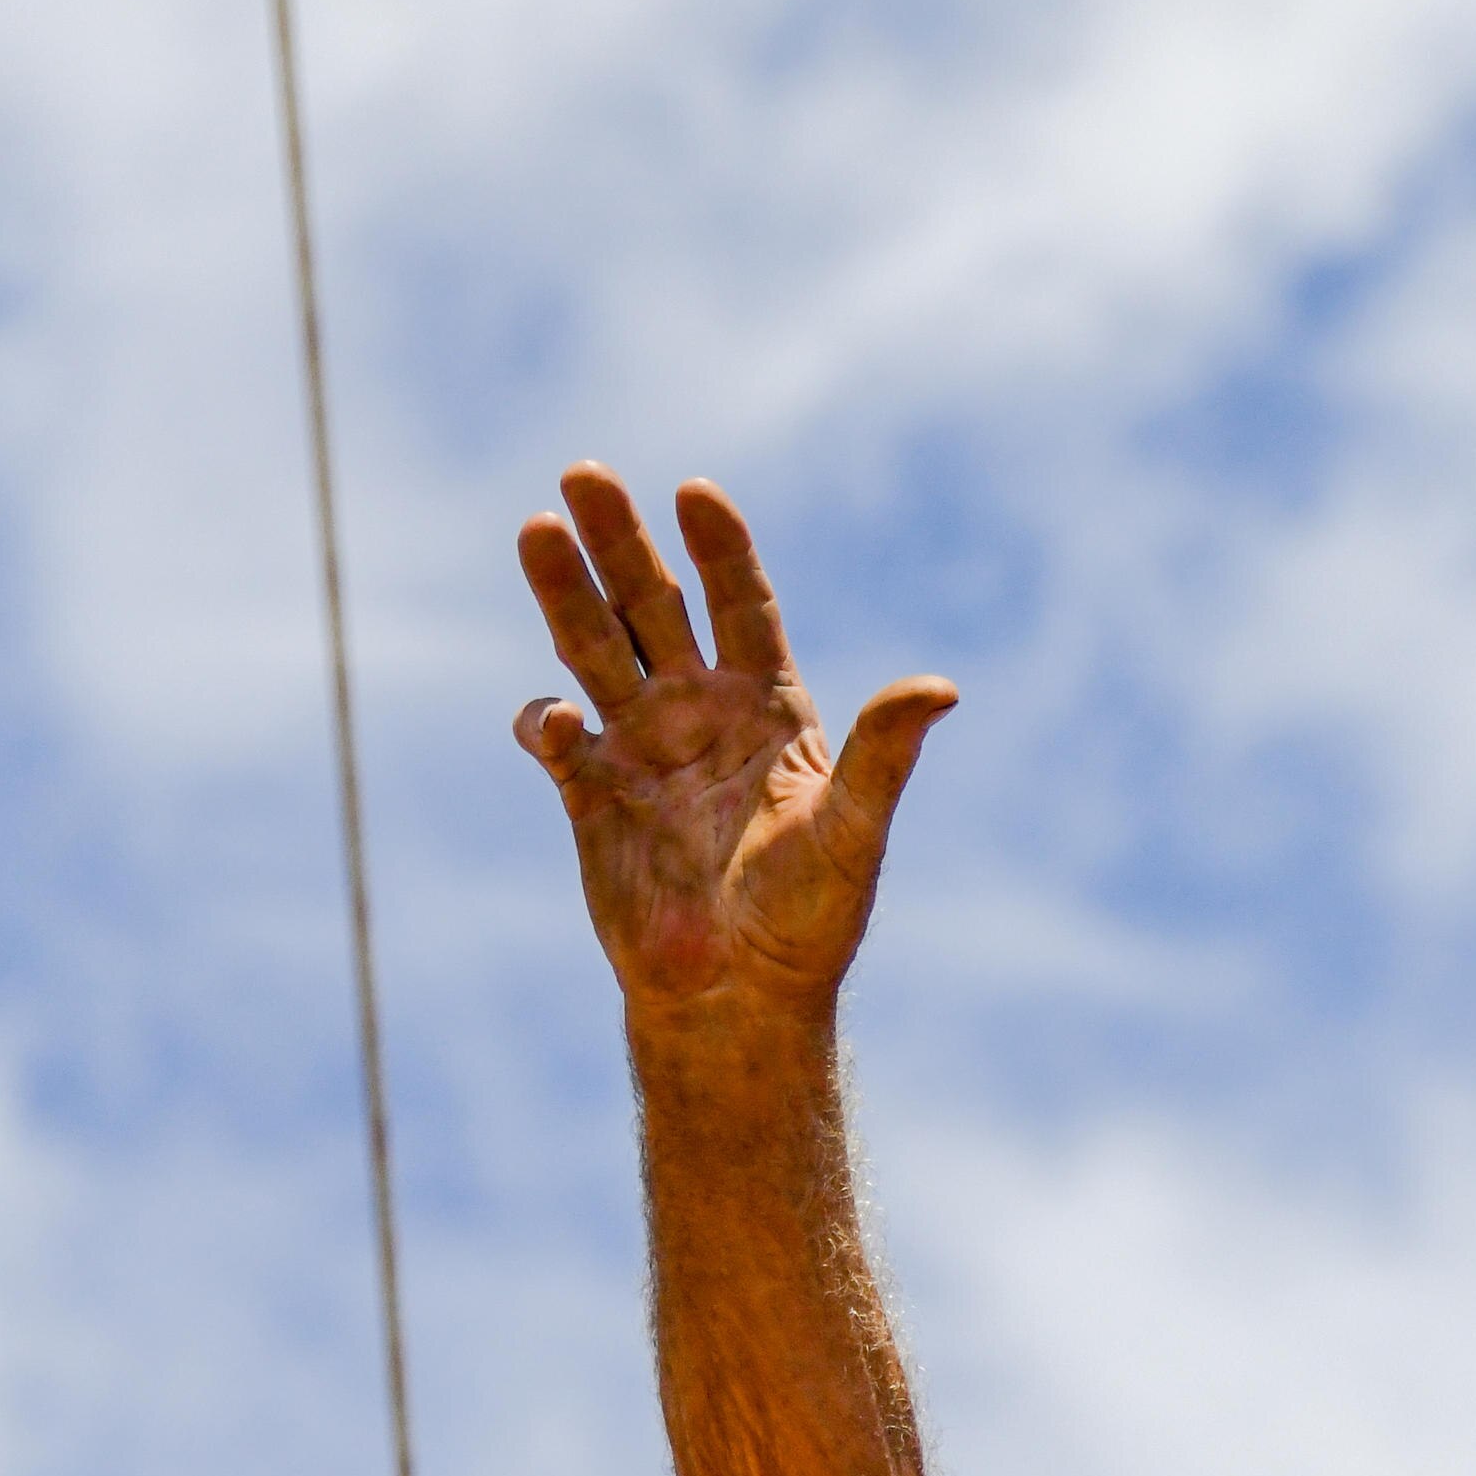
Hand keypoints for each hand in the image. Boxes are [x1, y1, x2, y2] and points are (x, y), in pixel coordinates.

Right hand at [515, 467, 953, 1013]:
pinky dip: (549, 722)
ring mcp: (642, 752)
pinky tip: (557, 720)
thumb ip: (884, 753)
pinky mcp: (592, 801)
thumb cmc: (810, 921)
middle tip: (582, 473)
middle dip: (620, 541)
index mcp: (767, 709)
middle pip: (652, 605)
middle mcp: (699, 714)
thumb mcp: (854, 831)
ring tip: (534, 529)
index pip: (740, 605)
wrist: (739, 1002)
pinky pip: (560, 743)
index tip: (694, 491)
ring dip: (563, 594)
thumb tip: (940, 687)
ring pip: (594, 650)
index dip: (720, 549)